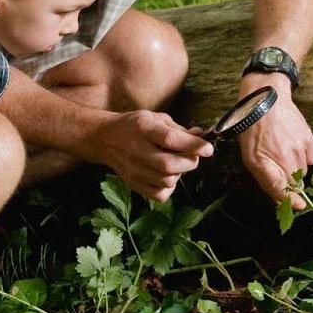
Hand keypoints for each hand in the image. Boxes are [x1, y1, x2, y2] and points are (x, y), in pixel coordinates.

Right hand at [93, 110, 212, 202]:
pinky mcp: (133, 184)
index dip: (193, 145)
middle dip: (190, 162)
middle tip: (193, 156)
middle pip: (170, 165)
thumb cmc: (134, 126)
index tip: (208, 148)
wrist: (104, 138)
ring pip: (168, 181)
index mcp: (144, 128)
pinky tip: (165, 174)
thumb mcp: (155, 118)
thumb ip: (179, 129)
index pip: (171, 139)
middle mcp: (137, 150)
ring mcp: (134, 170)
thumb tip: (201, 136)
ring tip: (175, 162)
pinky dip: (169, 187)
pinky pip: (160, 194)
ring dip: (179, 173)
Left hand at [238, 73, 312, 209]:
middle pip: (294, 183)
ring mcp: (299, 148)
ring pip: (303, 171)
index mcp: (266, 163)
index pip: (283, 190)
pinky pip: (311, 159)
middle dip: (288, 182)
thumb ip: (266, 179)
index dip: (290, 201)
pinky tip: (293, 145)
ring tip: (282, 152)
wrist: (265, 98)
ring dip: (295, 168)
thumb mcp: (249, 156)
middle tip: (279, 170)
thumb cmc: (252, 129)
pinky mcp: (308, 139)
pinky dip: (304, 157)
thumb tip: (281, 199)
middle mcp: (285, 157)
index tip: (299, 206)